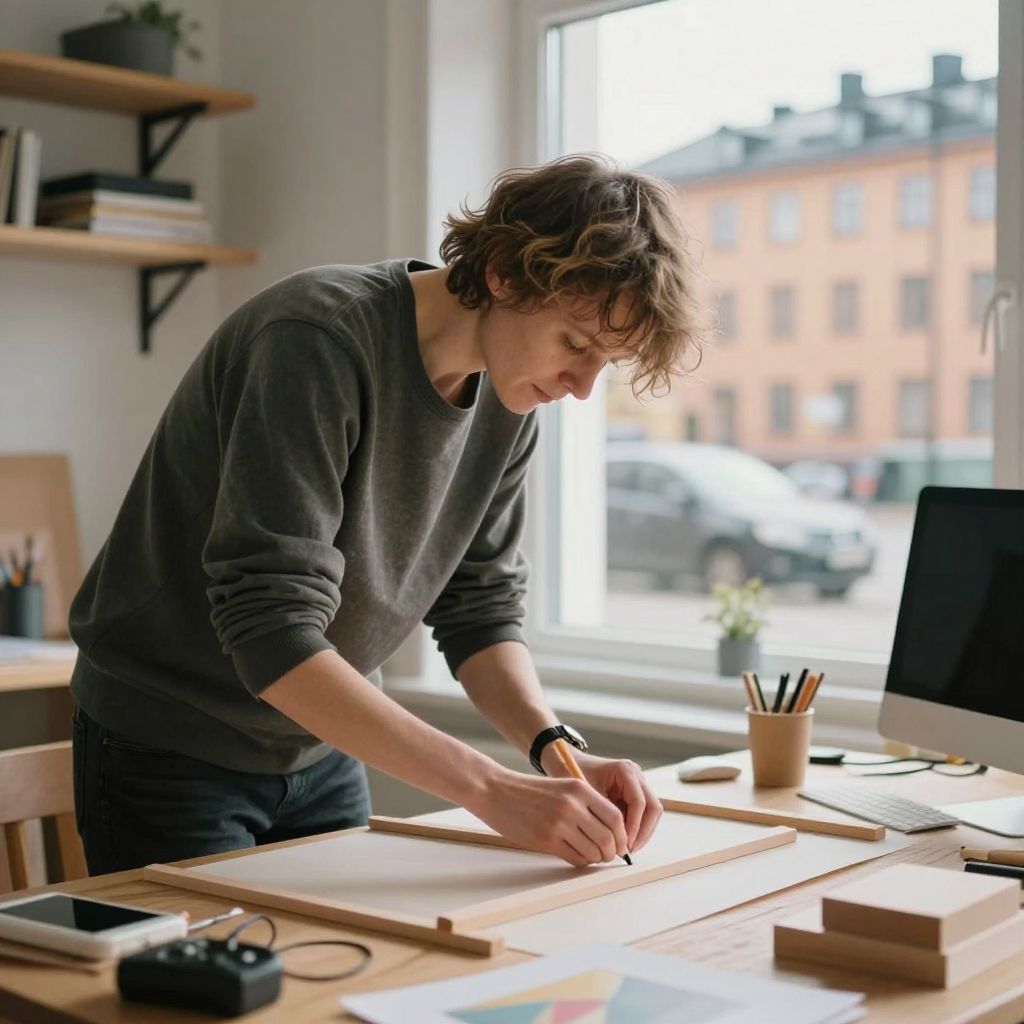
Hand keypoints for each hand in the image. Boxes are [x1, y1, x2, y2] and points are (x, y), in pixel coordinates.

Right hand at [464, 767, 630, 866]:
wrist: (496, 791)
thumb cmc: (529, 791)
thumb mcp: (562, 787)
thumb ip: (585, 804)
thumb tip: (609, 831)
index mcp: (579, 789)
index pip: (615, 817)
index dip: (622, 834)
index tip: (620, 843)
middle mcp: (573, 806)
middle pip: (608, 837)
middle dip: (612, 851)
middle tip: (609, 855)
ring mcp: (560, 824)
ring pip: (593, 851)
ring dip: (597, 858)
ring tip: (592, 856)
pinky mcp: (546, 840)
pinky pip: (575, 858)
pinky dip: (581, 861)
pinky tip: (577, 856)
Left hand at [570, 752, 662, 854]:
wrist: (569, 763)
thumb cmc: (574, 774)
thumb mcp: (586, 793)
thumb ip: (602, 814)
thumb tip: (615, 841)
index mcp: (625, 770)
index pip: (639, 802)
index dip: (634, 826)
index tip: (624, 844)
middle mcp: (636, 776)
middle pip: (653, 808)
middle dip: (643, 832)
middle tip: (628, 850)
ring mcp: (638, 785)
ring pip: (651, 813)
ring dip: (642, 833)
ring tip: (626, 849)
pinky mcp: (635, 794)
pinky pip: (644, 815)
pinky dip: (637, 829)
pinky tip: (624, 842)